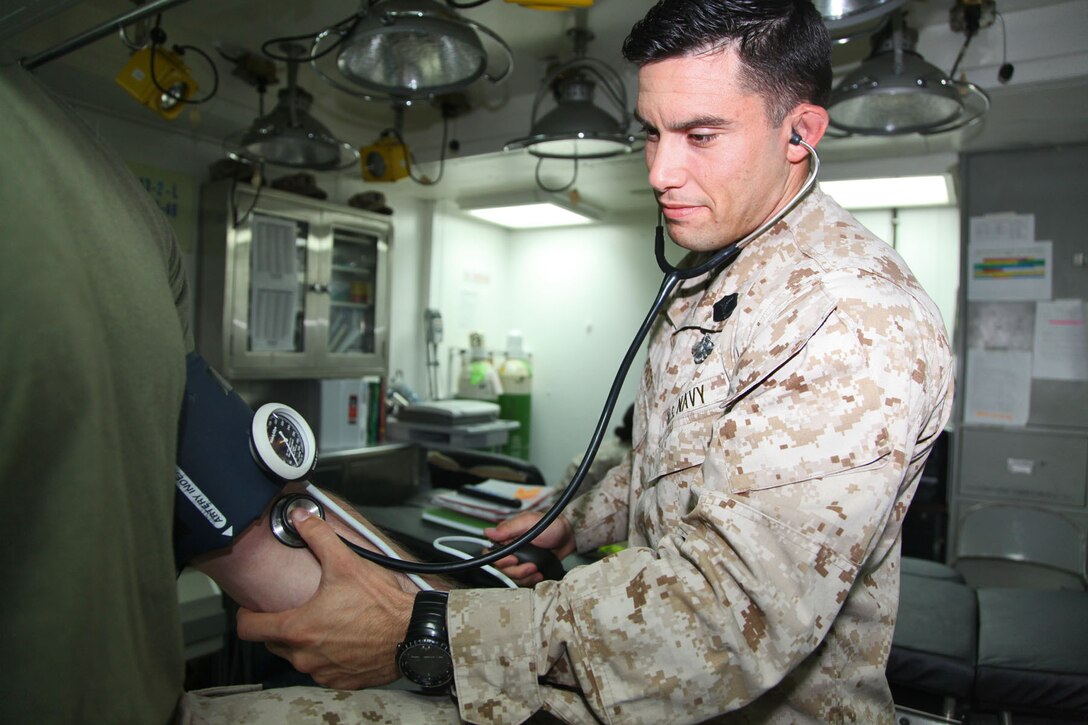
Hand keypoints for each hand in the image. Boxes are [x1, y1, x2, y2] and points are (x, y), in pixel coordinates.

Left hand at [235, 510, 414, 689]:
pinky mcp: (340, 681)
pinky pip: (321, 670)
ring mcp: (322, 672)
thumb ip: (318, 537)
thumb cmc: (381, 604)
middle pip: (273, 643)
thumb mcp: (346, 563)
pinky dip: (326, 656)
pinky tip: (342, 638)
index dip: (246, 616)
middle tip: (298, 608)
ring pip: (298, 657)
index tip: (253, 608)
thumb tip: (300, 517)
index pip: (249, 629)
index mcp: (298, 629)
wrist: (412, 634)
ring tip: (325, 621)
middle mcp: (305, 656)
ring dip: (304, 642)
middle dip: (280, 625)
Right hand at [484, 511, 574, 586]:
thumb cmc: (551, 525)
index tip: (513, 559)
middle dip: (516, 570)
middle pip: (502, 568)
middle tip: (530, 566)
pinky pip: (523, 580)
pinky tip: (539, 574)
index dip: (499, 560)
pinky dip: (531, 579)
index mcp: (507, 537)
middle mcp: (511, 549)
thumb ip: (509, 527)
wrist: (568, 537)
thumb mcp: (529, 522)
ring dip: (524, 576)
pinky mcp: (528, 569)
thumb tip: (488, 532)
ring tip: (536, 569)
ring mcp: (520, 560)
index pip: (491, 553)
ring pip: (512, 576)